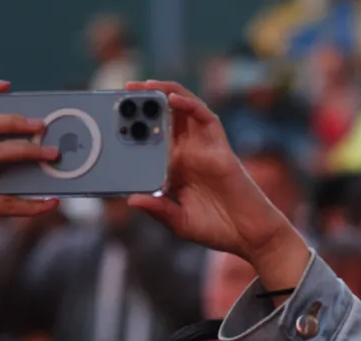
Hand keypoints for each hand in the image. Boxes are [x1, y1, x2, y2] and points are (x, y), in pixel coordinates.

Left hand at [123, 81, 301, 271]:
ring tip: (144, 85)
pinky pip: (205, 117)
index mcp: (174, 169)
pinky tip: (172, 98)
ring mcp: (204, 148)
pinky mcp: (220, 147)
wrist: (248, 235)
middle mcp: (188, 153)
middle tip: (123, 91)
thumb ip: (157, 209)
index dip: (134, 129)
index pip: (151, 141)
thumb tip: (132, 200)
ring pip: (184, 111)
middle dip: (145, 103)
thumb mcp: (178, 222)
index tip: (112, 121)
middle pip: (165, 119)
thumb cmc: (215, 228)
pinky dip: (189, 104)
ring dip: (165, 94)